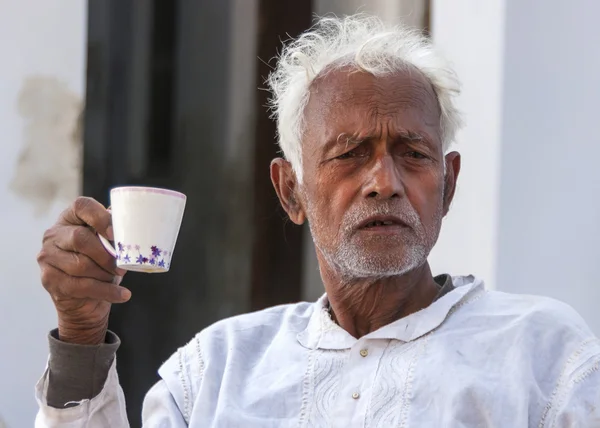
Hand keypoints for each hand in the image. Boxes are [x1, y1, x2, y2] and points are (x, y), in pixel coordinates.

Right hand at [38, 197, 129, 344]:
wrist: (85, 300)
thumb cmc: (100, 264)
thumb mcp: (107, 244)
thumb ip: (117, 232)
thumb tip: (140, 224)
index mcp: (70, 218)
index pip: (82, 206)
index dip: (100, 217)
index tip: (115, 234)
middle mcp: (54, 234)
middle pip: (80, 239)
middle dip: (106, 255)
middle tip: (123, 266)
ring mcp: (48, 257)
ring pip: (80, 265)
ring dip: (105, 274)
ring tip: (117, 278)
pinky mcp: (49, 279)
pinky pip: (81, 286)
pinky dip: (107, 291)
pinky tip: (123, 294)